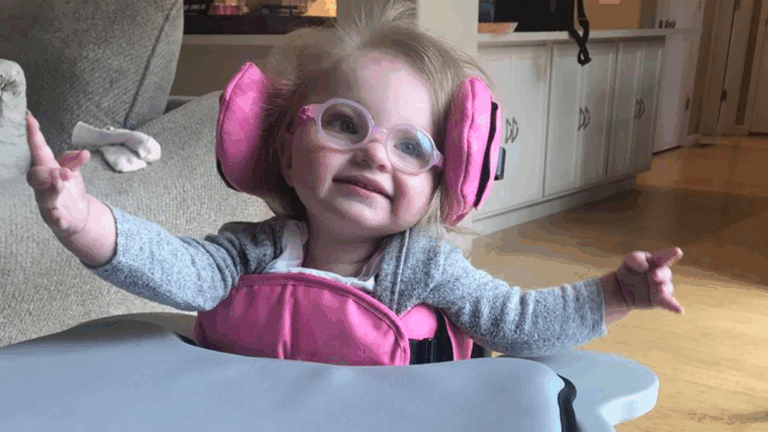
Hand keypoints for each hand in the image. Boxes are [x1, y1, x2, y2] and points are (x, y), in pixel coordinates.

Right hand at [26, 113, 91, 237]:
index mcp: (46, 169)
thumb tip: (82, 153)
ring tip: (61, 183)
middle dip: (48, 171)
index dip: (33, 135)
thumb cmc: (69, 187)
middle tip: (65, 171)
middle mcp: (42, 185)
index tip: (30, 119)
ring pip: (43, 196)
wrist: (77, 216)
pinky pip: (53, 219)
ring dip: (52, 189)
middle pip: (36, 175)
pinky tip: (62, 218)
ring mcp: (47, 202)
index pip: (38, 150)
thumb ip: (74, 159)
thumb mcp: (73, 170)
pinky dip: (57, 218)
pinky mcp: (56, 218)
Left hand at [613, 247, 683, 313]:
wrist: (621, 289)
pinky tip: (679, 310)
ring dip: (665, 289)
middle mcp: (661, 274)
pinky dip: (674, 306)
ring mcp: (661, 288)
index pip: (664, 256)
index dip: (671, 254)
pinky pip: (668, 303)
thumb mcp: (629, 261)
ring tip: (660, 290)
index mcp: (655, 262)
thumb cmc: (629, 271)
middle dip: (661, 274)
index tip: (677, 251)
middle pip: (665, 273)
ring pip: (667, 288)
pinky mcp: (659, 300)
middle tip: (654, 275)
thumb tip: (645, 265)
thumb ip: (635, 259)